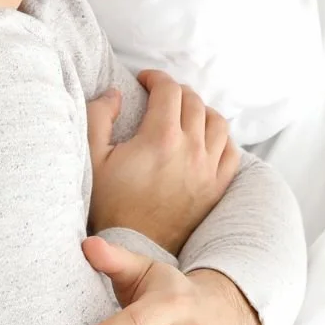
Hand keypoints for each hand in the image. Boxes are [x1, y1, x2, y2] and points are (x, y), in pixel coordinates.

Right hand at [86, 69, 239, 255]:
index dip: (156, 78)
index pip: (169, 90)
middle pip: (194, 102)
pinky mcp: (217, 188)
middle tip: (161, 96)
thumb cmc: (109, 204)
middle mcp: (191, 150)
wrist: (133, 246)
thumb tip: (116, 93)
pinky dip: (222, 138)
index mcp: (160, 138)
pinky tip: (207, 138)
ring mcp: (208, 169)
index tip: (144, 80)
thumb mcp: (92, 158)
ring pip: (218, 122)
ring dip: (202, 110)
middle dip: (176, 91)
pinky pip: (231, 152)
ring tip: (186, 113)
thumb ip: (99, 117)